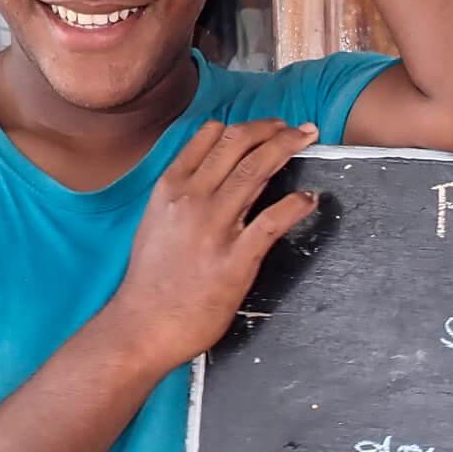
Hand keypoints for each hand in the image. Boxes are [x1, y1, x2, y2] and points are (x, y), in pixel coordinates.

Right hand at [113, 119, 318, 370]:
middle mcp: (192, 199)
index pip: (211, 137)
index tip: (266, 126)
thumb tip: (211, 175)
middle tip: (297, 128)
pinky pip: (272, 221)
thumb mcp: (156, 222)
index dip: (245, 126)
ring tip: (307, 141)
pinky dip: (296, 205)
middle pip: (238, 146)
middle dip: (273, 129)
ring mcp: (214, 228)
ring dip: (287, 149)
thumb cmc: (151, 280)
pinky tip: (309, 199)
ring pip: (256, 171)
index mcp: (170, 188)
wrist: (143, 325)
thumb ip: (181, 194)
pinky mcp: (235, 259)